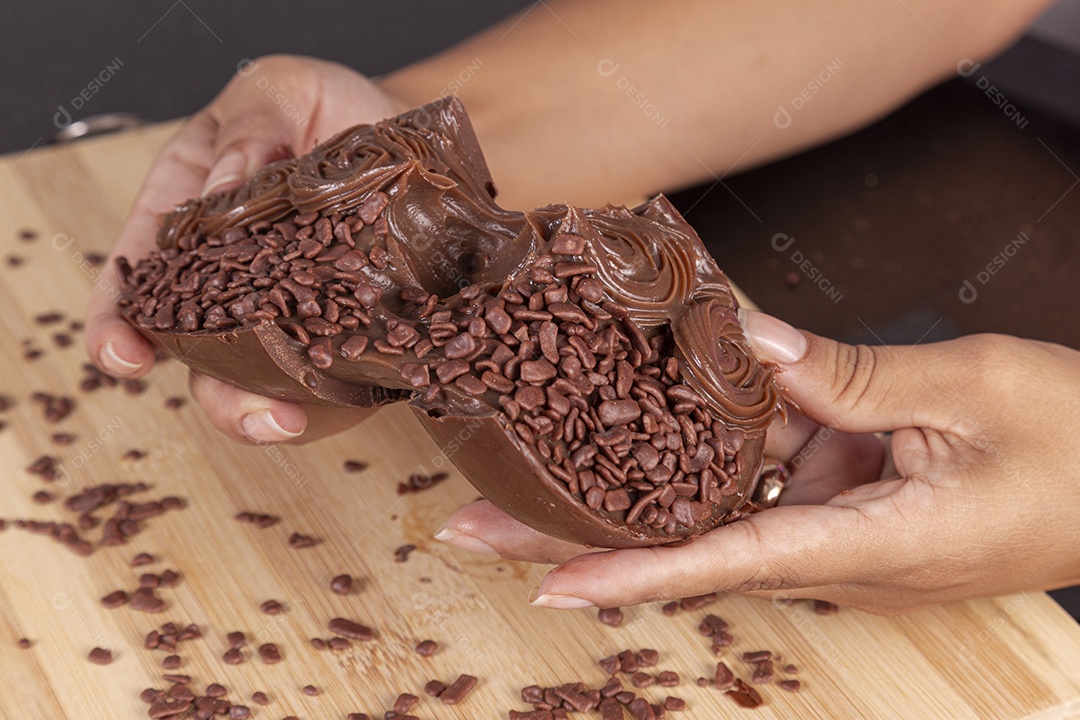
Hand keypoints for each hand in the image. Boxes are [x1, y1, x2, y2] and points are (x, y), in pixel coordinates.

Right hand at [86, 55, 405, 443]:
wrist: (410, 136)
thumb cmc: (331, 110)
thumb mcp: (279, 91)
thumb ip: (247, 130)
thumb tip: (218, 193)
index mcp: (193, 222)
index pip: (142, 279)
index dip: (119, 321)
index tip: (123, 354)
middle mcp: (233, 283)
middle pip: (202, 357)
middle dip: (218, 396)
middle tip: (248, 411)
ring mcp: (291, 318)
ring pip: (266, 386)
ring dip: (273, 412)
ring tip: (294, 419)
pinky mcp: (347, 339)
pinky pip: (337, 386)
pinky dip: (339, 400)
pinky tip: (357, 393)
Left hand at [436, 310, 1079, 613]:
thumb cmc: (1078, 442)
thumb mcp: (973, 389)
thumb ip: (852, 374)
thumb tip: (745, 341)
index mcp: (873, 541)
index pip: (728, 562)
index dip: (633, 573)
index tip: (549, 583)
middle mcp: (838, 550)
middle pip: (688, 544)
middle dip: (581, 536)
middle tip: (477, 524)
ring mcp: (840, 528)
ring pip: (716, 507)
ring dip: (630, 488)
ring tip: (527, 466)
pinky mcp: (850, 502)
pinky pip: (766, 476)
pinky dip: (712, 445)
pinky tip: (651, 416)